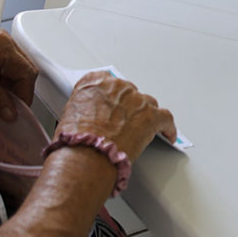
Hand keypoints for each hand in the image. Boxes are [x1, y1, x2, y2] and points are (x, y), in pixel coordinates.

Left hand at [0, 18, 37, 118]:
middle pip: (22, 69)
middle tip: (7, 110)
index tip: (17, 113)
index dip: (24, 95)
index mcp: (2, 45)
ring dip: (6, 87)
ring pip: (11, 69)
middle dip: (16, 91)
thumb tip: (10, 113)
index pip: (27, 72)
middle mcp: (1, 41)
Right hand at [58, 71, 175, 160]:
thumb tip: (89, 117)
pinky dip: (168, 128)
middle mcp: (118, 87)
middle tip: (123, 123)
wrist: (86, 155)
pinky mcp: (151, 117)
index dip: (112, 97)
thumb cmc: (75, 140)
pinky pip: (166, 119)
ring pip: (148, 104)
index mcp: (95, 83)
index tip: (113, 104)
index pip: (107, 82)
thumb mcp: (70, 115)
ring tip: (141, 130)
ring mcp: (137, 101)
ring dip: (145, 115)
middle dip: (128, 107)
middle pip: (130, 93)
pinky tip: (167, 134)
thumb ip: (84, 108)